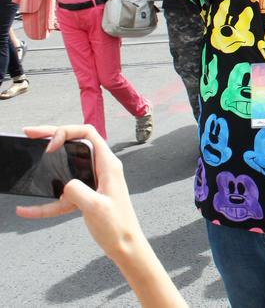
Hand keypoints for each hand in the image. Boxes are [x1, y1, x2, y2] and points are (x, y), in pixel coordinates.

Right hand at [16, 125, 140, 258]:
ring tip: (28, 150)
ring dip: (46, 161)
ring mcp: (93, 182)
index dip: (67, 132)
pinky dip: (44, 202)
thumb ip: (78, 191)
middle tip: (29, 133)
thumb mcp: (96, 207)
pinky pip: (61, 195)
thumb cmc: (117, 226)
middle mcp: (101, 168)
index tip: (49, 147)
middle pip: (74, 144)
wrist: (125, 245)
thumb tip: (65, 185)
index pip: (88, 133)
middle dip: (52, 135)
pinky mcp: (86, 196)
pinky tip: (25, 210)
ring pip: (66, 166)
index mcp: (108, 165)